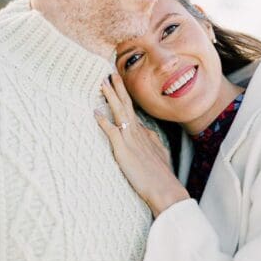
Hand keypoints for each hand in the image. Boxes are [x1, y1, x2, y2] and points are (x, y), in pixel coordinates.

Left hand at [95, 73, 188, 217]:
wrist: (165, 188)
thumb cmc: (162, 176)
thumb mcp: (160, 155)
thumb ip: (153, 143)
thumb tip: (149, 133)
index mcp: (146, 134)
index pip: (133, 111)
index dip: (125, 97)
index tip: (119, 86)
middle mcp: (139, 133)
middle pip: (127, 105)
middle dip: (119, 88)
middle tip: (111, 72)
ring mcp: (131, 140)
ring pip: (119, 112)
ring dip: (110, 96)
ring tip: (103, 83)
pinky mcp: (124, 150)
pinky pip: (111, 131)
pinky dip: (102, 121)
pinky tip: (95, 112)